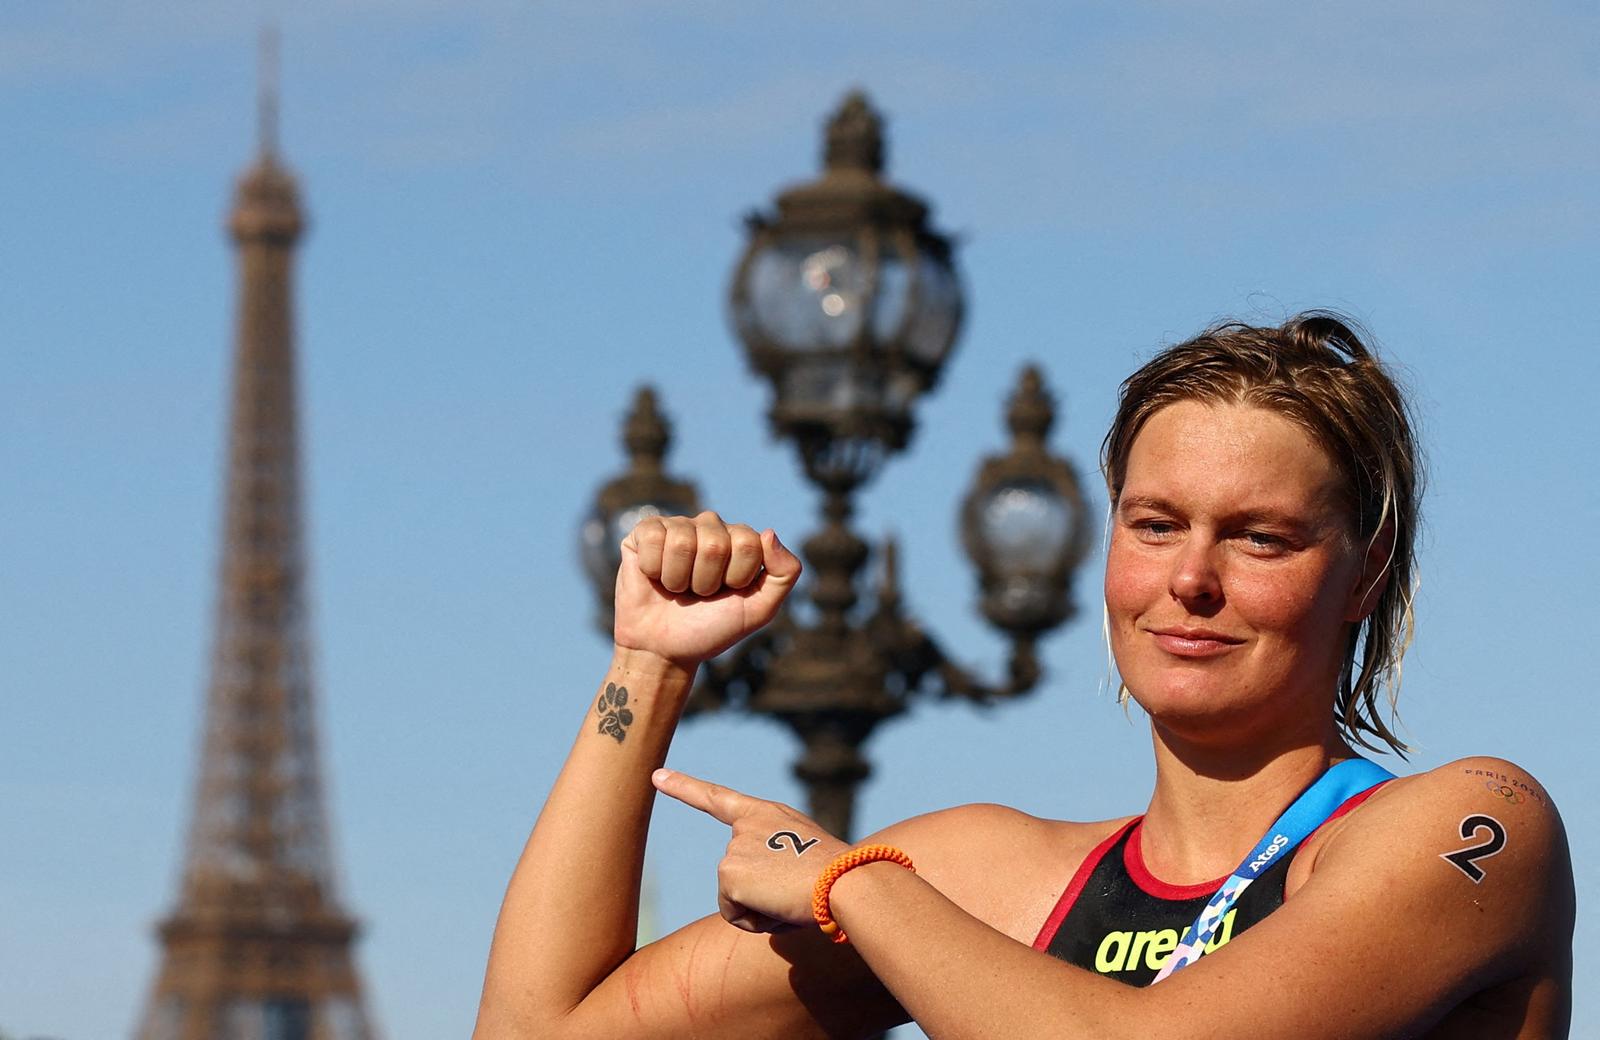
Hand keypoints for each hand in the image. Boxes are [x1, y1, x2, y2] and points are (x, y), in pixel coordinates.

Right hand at [614, 512, 800, 665]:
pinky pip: (653, 538)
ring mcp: (677, 526)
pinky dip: (653, 569)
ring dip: (678, 579)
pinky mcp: (645, 532)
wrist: (664, 650)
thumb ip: (784, 574)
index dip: (736, 578)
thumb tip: (769, 532)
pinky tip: (654, 578)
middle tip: (698, 595)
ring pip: (682, 542)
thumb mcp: (759, 609)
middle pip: (715, 543)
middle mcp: (710, 527)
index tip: (727, 594)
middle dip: (705, 581)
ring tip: (677, 590)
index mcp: (741, 540)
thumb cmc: (712, 628)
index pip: (748, 544)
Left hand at [652, 768, 846, 932]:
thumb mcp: (805, 855)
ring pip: (737, 898)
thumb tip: (768, 899)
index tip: (656, 776)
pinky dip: (757, 921)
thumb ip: (777, 862)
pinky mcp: (729, 875)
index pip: (717, 798)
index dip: (684, 787)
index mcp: (766, 814)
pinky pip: (735, 916)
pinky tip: (780, 906)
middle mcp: (744, 827)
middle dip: (761, 894)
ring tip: (792, 896)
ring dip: (763, 908)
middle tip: (795, 889)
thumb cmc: (836, 874)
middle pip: (736, 876)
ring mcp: (734, 849)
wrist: (843, 880)